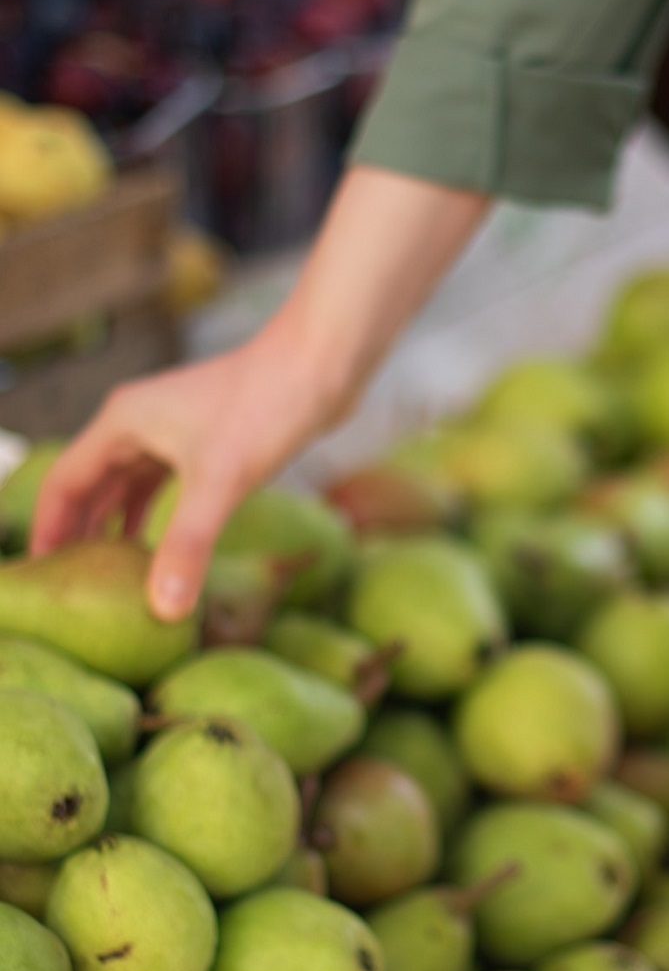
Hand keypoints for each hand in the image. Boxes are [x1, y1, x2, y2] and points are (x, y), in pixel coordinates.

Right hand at [30, 328, 340, 619]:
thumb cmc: (270, 405)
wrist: (323, 362)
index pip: (65, 482)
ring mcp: (175, 427)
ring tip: (110, 576)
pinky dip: (157, 513)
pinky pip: (166, 481)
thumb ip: (189, 544)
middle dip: (81, 533)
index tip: (41, 577)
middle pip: (92, 484)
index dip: (50, 530)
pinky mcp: (210, 437)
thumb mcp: (223, 481)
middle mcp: (140, 421)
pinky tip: (162, 545)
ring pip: (130, 484)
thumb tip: (164, 608)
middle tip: (72, 589)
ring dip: (118, 525)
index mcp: (123, 422)